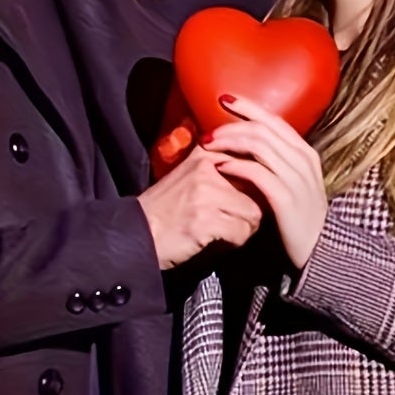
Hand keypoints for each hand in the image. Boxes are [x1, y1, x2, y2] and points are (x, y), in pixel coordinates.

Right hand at [137, 144, 264, 268]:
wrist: (136, 232)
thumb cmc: (165, 208)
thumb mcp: (189, 176)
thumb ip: (219, 169)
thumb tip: (258, 175)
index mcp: (203, 153)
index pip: (249, 158)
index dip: (256, 180)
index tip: (250, 193)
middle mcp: (205, 169)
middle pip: (256, 188)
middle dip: (252, 207)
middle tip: (240, 218)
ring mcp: (205, 194)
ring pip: (253, 212)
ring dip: (245, 226)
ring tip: (230, 230)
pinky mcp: (205, 220)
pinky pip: (241, 232)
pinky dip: (236, 241)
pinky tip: (222, 241)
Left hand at [201, 96, 328, 269]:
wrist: (320, 252)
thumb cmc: (299, 216)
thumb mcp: (293, 182)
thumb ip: (277, 161)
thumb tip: (248, 142)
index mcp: (305, 153)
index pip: (274, 120)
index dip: (248, 107)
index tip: (224, 99)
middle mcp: (303, 160)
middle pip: (263, 129)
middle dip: (232, 126)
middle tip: (208, 131)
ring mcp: (296, 178)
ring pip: (259, 145)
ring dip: (230, 142)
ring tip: (208, 146)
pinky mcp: (286, 198)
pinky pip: (257, 173)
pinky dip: (236, 165)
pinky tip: (219, 167)